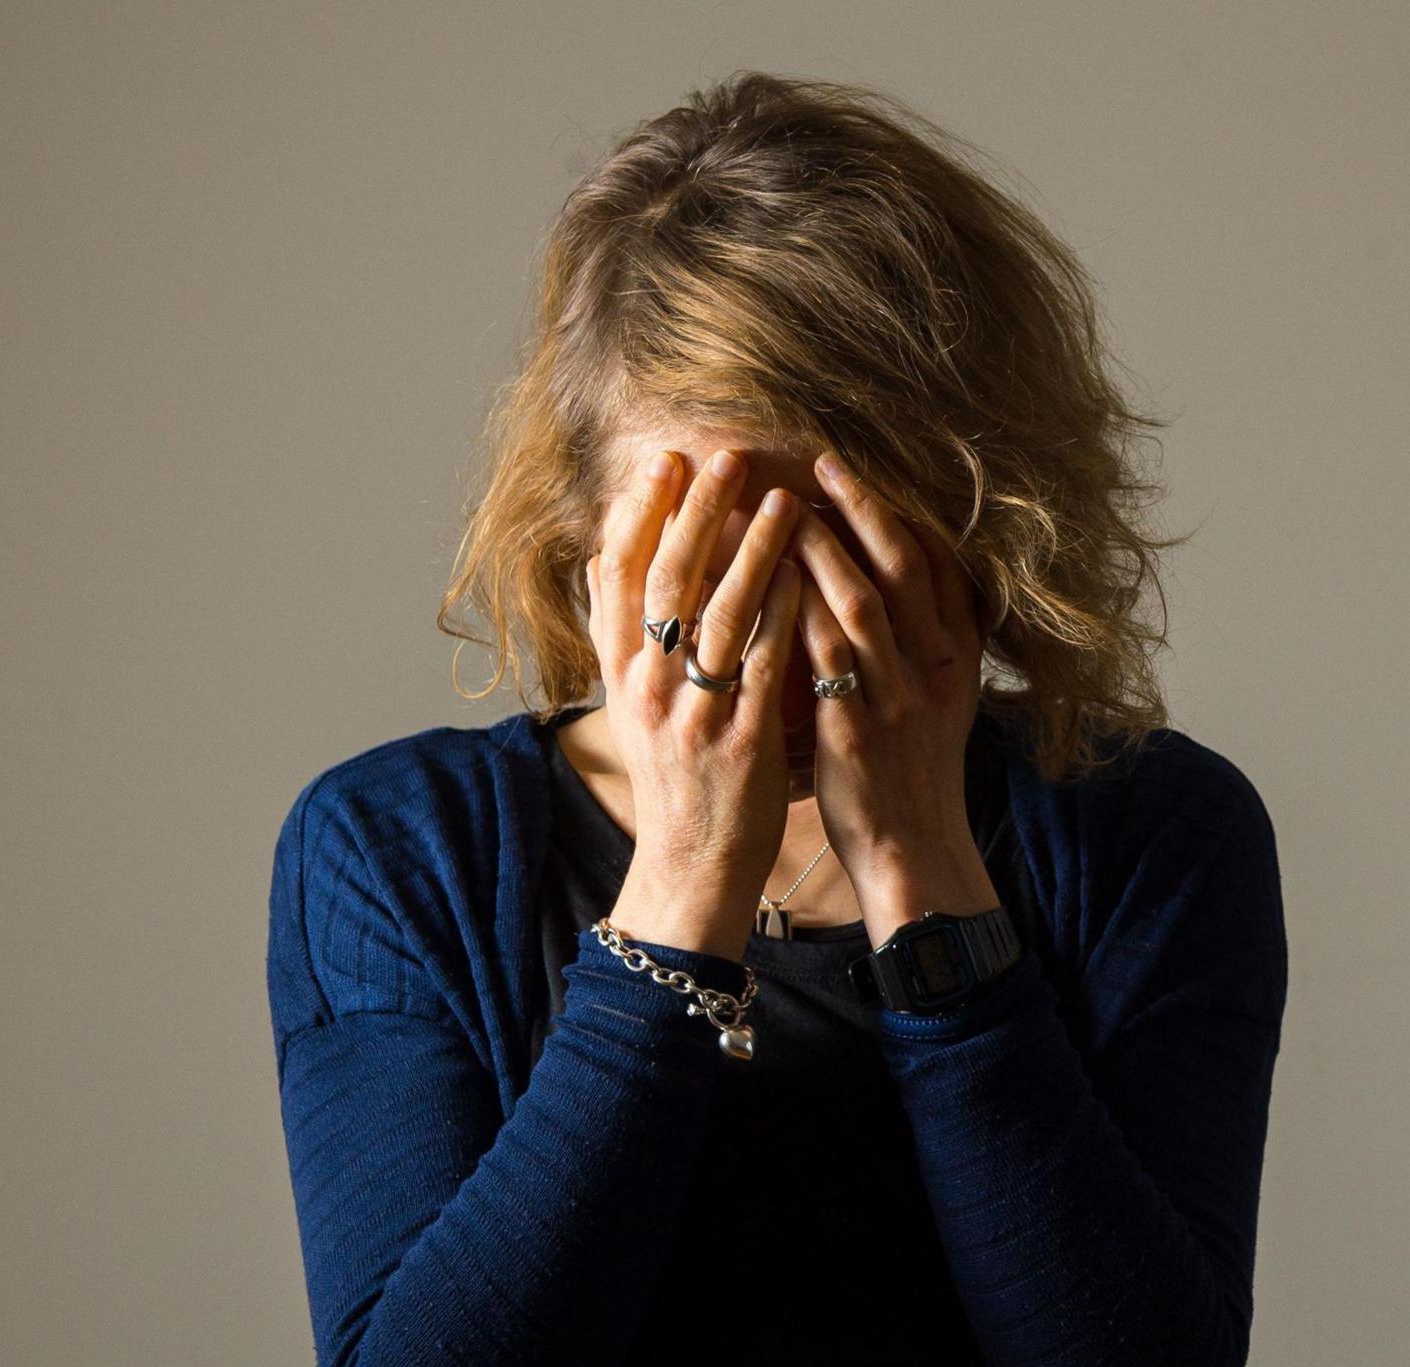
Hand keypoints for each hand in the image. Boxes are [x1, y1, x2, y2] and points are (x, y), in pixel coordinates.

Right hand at [587, 446, 810, 956]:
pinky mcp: (740, 744)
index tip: (662, 463)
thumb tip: (602, 560)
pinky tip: (807, 575)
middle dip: (696, 513)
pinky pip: (764, 667)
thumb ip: (621, 635)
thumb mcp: (632, 704)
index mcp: (619, 674)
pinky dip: (784, 615)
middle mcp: (647, 688)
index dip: (638, 514)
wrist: (690, 866)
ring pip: (719, 616)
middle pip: (666, 582)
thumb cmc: (674, 776)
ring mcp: (693, 716)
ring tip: (782, 500)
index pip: (616, 576)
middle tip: (724, 456)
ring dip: (752, 551)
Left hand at [792, 445, 1000, 946]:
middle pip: (902, 568)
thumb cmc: (913, 772)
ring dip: (820, 549)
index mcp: (958, 657)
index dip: (901, 514)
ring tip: (779, 508)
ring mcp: (898, 699)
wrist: (915, 850)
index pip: (941, 564)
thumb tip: (902, 586)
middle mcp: (935, 669)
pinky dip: (792, 612)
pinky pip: (821, 658)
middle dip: (862, 509)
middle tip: (821, 464)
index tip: (862, 477)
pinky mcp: (857, 731)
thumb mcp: (940, 701)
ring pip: (861, 604)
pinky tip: (758, 583)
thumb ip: (926, 644)